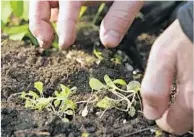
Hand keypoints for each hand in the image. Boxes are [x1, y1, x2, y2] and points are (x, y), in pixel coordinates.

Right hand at [29, 1, 142, 48]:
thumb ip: (120, 16)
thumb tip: (109, 43)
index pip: (68, 1)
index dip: (64, 24)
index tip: (65, 44)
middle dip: (39, 21)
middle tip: (46, 44)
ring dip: (39, 18)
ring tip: (45, 39)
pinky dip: (47, 11)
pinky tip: (52, 23)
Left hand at [141, 19, 192, 134]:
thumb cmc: (186, 36)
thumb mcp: (161, 58)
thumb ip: (154, 89)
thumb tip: (151, 114)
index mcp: (192, 98)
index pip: (174, 125)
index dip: (164, 119)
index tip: (161, 111)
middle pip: (190, 123)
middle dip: (179, 113)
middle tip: (174, 93)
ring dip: (190, 104)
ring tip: (186, 83)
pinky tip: (191, 79)